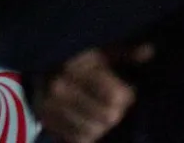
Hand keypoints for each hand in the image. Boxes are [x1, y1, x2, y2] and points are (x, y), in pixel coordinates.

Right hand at [35, 45, 153, 142]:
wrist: (34, 74)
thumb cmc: (74, 62)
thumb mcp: (95, 52)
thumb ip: (121, 52)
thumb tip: (149, 50)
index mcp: (72, 67)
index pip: (115, 97)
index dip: (125, 96)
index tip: (123, 91)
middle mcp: (59, 88)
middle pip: (108, 117)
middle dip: (115, 113)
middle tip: (113, 105)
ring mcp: (50, 107)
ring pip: (93, 131)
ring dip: (101, 126)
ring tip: (99, 114)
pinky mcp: (46, 122)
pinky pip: (78, 140)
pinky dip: (87, 135)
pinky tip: (87, 123)